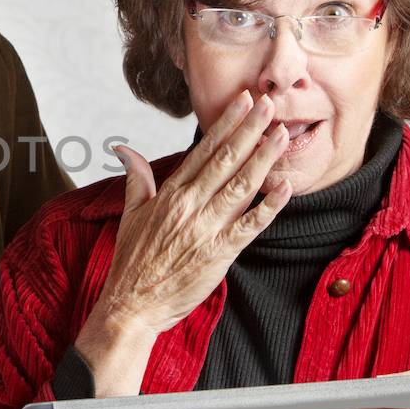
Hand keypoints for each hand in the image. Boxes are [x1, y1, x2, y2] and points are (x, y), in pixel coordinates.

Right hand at [75, 90, 292, 396]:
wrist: (132, 305)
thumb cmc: (132, 263)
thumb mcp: (130, 214)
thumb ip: (136, 178)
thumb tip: (125, 149)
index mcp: (170, 195)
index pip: (203, 151)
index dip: (225, 125)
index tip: (243, 103)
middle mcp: (189, 206)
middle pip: (225, 161)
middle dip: (249, 130)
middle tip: (270, 105)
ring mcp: (205, 229)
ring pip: (240, 186)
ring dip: (263, 159)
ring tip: (281, 135)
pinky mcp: (218, 254)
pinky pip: (248, 226)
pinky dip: (267, 206)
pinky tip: (284, 188)